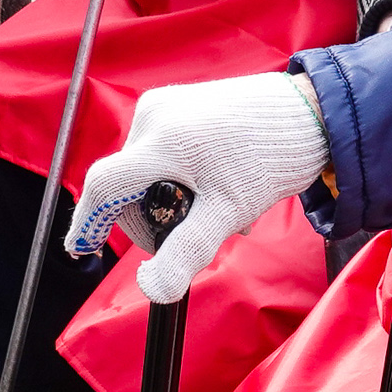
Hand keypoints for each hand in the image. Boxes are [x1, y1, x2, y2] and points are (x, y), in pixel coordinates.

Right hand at [71, 73, 333, 303]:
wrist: (312, 113)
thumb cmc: (272, 157)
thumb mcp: (229, 212)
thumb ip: (187, 250)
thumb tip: (152, 289)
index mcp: (161, 139)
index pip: (103, 185)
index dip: (87, 222)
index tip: (80, 249)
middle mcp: (154, 115)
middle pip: (124, 183)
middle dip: (153, 217)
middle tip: (198, 234)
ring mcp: (166, 104)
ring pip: (145, 170)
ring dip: (170, 199)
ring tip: (219, 209)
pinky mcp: (180, 102)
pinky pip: (161, 150)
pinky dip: (178, 176)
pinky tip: (216, 187)